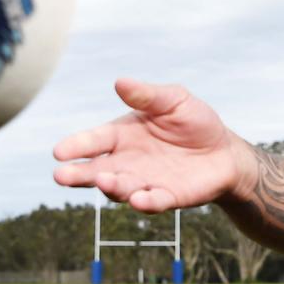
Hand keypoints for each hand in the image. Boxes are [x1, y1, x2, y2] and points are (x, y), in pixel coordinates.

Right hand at [53, 79, 246, 213]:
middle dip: (79, 174)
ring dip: (111, 187)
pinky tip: (139, 199)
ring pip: (120, 188)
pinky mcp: (166, 197)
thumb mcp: (173, 100)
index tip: (59, 151)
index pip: (95, 141)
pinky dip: (145, 202)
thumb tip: (120, 81)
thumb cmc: (194, 122)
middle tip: (61, 176)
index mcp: (123, 135)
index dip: (77, 145)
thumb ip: (147, 95)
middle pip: (97, 170)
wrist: (224, 151)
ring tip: (105, 181)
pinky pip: (152, 201)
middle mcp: (127, 162)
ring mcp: (145, 181)